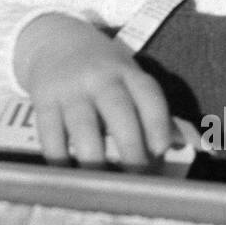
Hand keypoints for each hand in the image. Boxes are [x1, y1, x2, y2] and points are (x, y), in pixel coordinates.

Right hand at [13, 14, 171, 169]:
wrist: (55, 40)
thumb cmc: (102, 71)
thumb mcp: (128, 77)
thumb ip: (150, 110)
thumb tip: (183, 147)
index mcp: (127, 72)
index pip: (148, 95)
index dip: (158, 124)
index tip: (160, 151)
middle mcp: (99, 77)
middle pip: (118, 111)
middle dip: (130, 148)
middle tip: (136, 179)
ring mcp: (70, 88)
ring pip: (83, 126)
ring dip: (94, 158)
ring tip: (102, 184)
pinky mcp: (43, 99)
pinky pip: (50, 134)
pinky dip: (59, 158)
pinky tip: (68, 175)